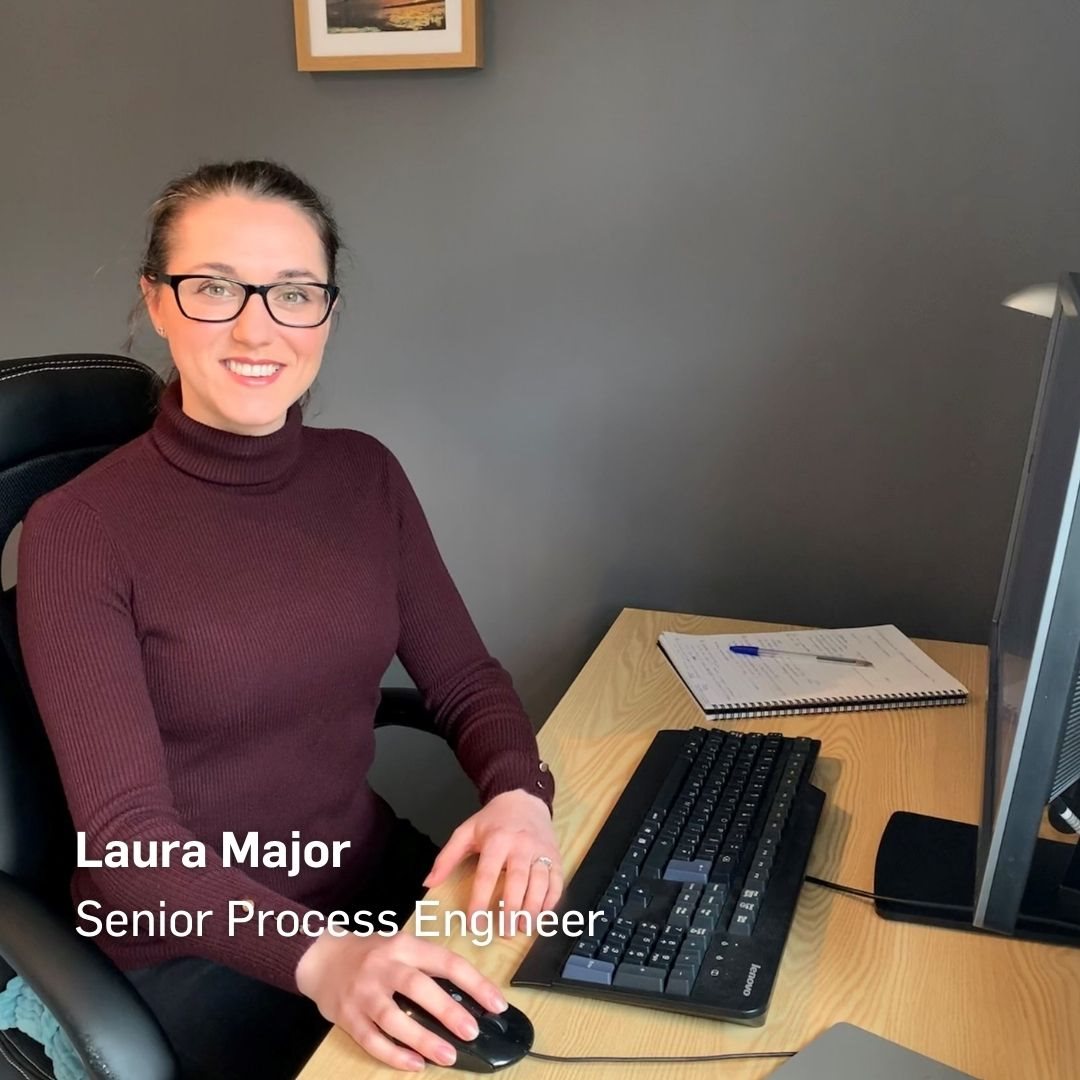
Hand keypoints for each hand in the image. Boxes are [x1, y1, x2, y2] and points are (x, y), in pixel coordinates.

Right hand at [295, 930, 506, 1071]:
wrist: (321, 957)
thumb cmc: (372, 954)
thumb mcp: (401, 947)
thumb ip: (427, 967)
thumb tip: (466, 997)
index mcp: (405, 946)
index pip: (446, 961)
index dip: (474, 982)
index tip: (497, 1003)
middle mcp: (384, 966)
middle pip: (418, 988)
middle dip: (447, 1011)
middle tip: (471, 1032)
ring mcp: (364, 992)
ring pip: (394, 1018)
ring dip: (422, 1040)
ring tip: (447, 1056)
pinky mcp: (347, 1016)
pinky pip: (371, 1039)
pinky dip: (393, 1054)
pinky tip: (414, 1064)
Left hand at [423, 789, 562, 918]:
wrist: (524, 799)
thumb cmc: (493, 820)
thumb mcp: (466, 832)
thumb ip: (447, 857)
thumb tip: (429, 882)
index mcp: (497, 840)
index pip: (487, 874)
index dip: (480, 901)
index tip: (475, 923)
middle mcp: (521, 845)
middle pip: (518, 880)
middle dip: (512, 909)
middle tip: (505, 931)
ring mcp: (540, 850)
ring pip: (540, 882)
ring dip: (533, 908)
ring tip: (524, 927)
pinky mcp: (554, 855)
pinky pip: (556, 880)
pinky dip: (551, 899)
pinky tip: (542, 914)